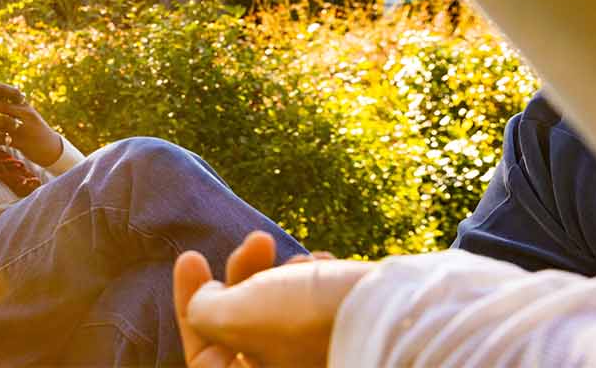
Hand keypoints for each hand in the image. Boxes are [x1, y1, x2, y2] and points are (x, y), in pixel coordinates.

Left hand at [0, 81, 61, 165]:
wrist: (51, 148)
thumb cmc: (33, 129)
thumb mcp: (26, 115)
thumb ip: (11, 108)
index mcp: (26, 106)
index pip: (13, 92)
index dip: (0, 87)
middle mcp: (26, 115)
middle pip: (2, 107)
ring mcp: (25, 129)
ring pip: (1, 123)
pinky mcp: (23, 143)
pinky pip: (2, 139)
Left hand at [173, 231, 365, 366]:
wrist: (407, 312)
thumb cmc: (313, 319)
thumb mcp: (237, 314)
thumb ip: (205, 311)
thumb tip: (207, 299)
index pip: (204, 357)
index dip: (188, 305)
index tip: (191, 257)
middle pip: (242, 330)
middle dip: (241, 277)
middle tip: (254, 240)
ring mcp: (323, 360)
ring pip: (282, 313)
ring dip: (281, 275)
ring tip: (301, 258)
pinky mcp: (353, 340)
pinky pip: (318, 310)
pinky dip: (315, 281)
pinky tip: (326, 262)